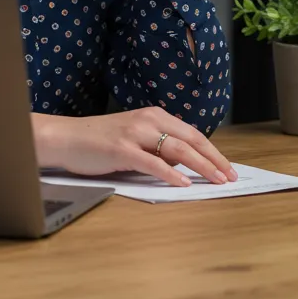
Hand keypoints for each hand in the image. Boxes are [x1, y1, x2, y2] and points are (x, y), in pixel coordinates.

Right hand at [33, 106, 237, 186]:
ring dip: (200, 166)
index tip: (228, 167)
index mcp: (155, 116)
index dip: (213, 151)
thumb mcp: (136, 139)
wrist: (66, 138)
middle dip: (214, 159)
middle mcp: (148, 120)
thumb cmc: (100, 141)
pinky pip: (152, 162)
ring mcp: (135, 133)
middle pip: (191, 139)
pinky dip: (171, 173)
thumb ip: (158, 147)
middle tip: (230, 176)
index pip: (193, 134)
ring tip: (216, 180)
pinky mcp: (121, 149)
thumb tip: (185, 163)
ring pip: (177, 149)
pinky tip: (184, 182)